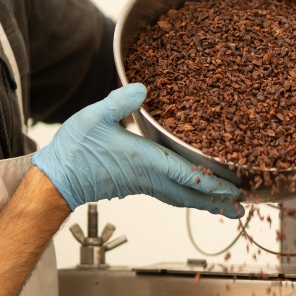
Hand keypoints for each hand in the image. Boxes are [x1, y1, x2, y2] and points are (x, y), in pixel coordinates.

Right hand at [30, 84, 241, 217]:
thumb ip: (119, 102)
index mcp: (144, 161)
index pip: (185, 174)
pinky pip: (168, 194)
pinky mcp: (134, 185)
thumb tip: (143, 88)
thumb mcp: (95, 117)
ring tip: (224, 206)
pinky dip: (186, 195)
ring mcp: (142, 184)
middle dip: (216, 201)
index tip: (232, 189)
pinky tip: (190, 192)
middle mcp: (147, 177)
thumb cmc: (74, 150)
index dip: (211, 182)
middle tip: (240, 207)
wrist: (55, 178)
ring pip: (180, 197)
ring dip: (204, 202)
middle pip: (190, 193)